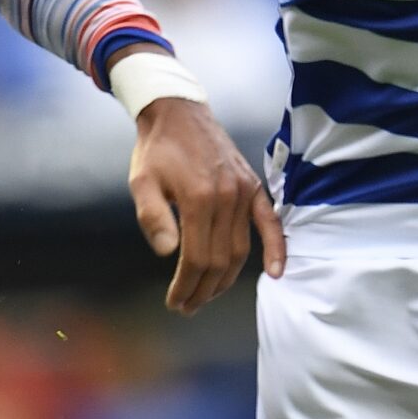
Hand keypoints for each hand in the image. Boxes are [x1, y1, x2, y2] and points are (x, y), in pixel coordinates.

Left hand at [126, 95, 286, 313]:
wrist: (178, 113)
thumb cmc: (156, 151)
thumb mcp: (141, 182)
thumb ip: (153, 217)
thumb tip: (169, 253)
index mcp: (199, 198)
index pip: (197, 258)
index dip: (186, 285)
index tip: (175, 302)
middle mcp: (227, 197)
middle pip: (221, 259)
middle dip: (203, 289)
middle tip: (187, 306)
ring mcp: (244, 191)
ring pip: (241, 248)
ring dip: (226, 279)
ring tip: (207, 295)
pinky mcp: (253, 186)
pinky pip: (270, 222)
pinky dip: (276, 248)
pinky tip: (276, 272)